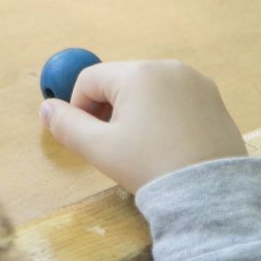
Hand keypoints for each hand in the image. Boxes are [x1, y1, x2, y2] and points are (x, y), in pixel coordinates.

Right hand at [39, 60, 247, 192]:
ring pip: (148, 90)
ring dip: (135, 112)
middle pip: (120, 81)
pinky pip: (175, 99)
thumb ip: (67, 125)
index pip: (90, 78)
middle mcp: (168, 67)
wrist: (210, 193)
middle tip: (112, 146)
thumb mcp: (100, 149)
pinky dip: (163, 116)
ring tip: (141, 149)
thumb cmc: (150, 167)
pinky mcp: (214, 99)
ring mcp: (196, 81)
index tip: (85, 138)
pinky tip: (167, 146)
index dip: (78, 107)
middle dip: (108, 109)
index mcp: (138, 73)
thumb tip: (46, 108)